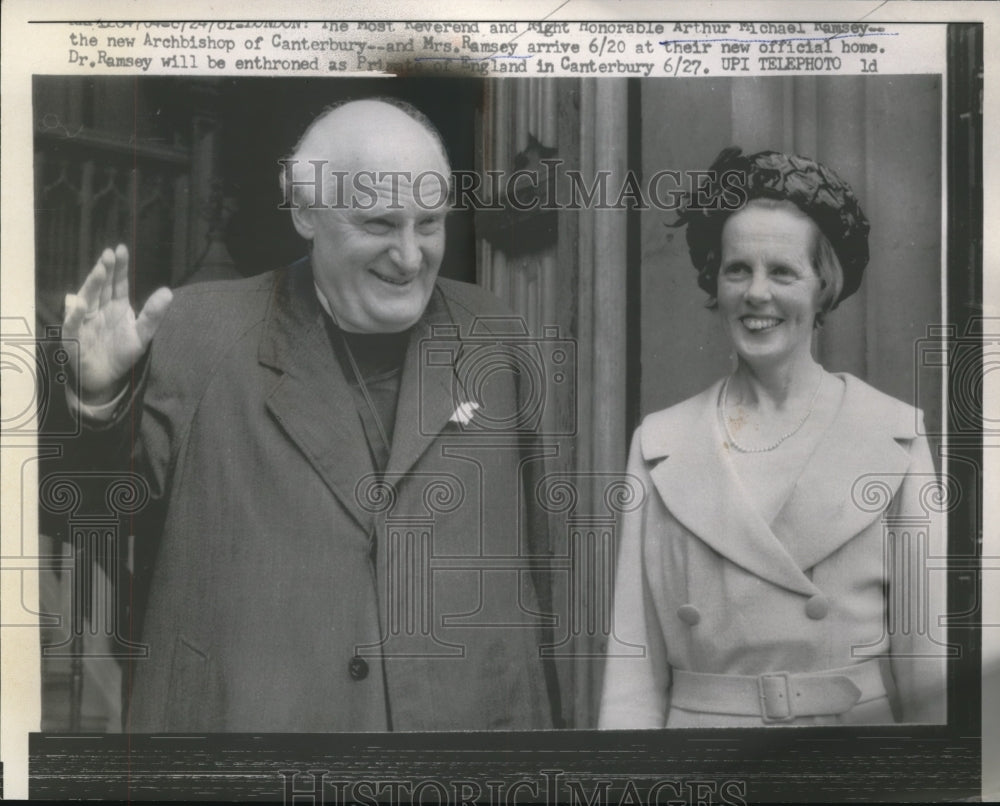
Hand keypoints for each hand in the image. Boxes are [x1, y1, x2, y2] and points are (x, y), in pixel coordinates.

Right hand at [62, 244, 172, 404]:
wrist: (105, 379)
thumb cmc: (122, 354)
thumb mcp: (142, 335)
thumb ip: (153, 315)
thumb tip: (168, 292)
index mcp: (116, 306)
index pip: (118, 283)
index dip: (119, 267)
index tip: (121, 249)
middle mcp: (98, 309)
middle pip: (101, 287)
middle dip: (105, 271)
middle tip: (109, 254)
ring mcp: (84, 321)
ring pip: (87, 299)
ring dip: (92, 285)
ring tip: (100, 271)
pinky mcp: (73, 338)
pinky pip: (73, 325)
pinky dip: (75, 316)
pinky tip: (81, 305)